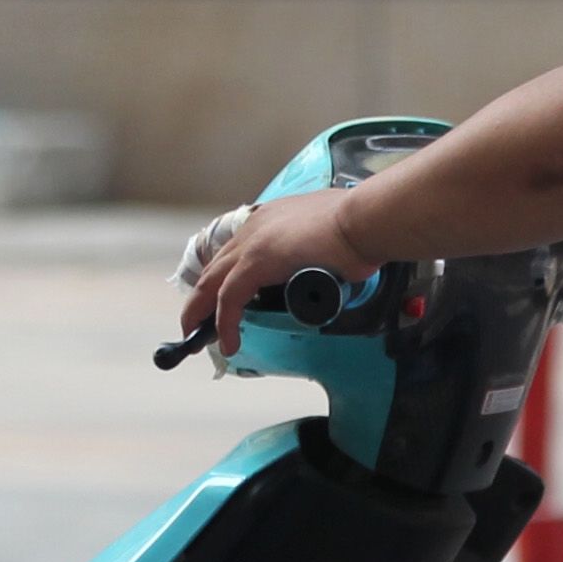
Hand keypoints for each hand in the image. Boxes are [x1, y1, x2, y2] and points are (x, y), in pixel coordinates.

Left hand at [176, 184, 370, 354]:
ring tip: (196, 335)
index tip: (218, 301)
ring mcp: (253, 243)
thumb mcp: (329, 239)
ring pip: (212, 283)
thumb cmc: (360, 228)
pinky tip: (228, 343)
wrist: (367, 219)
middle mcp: (255, 227)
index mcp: (270, 220)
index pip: (235, 253)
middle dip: (201, 298)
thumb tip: (330, 269)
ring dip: (201, 312)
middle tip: (195, 323)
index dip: (222, 279)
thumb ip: (318, 253)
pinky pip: (229, 299)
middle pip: (215, 268)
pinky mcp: (256, 262)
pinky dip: (225, 323)